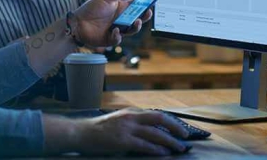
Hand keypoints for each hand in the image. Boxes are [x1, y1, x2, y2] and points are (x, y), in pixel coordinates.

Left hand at [72, 0, 151, 46]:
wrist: (77, 22)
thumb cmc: (90, 8)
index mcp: (121, 9)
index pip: (136, 8)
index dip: (144, 6)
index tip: (151, 3)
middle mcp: (121, 20)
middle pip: (137, 20)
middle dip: (144, 17)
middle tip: (147, 13)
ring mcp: (117, 30)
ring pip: (131, 31)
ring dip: (136, 27)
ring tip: (136, 22)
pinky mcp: (110, 40)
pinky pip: (118, 40)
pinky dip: (118, 36)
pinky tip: (115, 30)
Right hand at [74, 109, 189, 155]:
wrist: (81, 133)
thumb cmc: (99, 129)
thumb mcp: (118, 121)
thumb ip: (133, 124)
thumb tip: (151, 132)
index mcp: (131, 112)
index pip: (156, 114)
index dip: (171, 121)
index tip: (180, 128)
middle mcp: (131, 117)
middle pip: (159, 118)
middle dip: (175, 127)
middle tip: (185, 136)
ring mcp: (127, 128)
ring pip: (155, 133)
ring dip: (170, 141)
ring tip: (179, 148)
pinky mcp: (122, 141)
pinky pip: (144, 145)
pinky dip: (156, 150)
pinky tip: (164, 153)